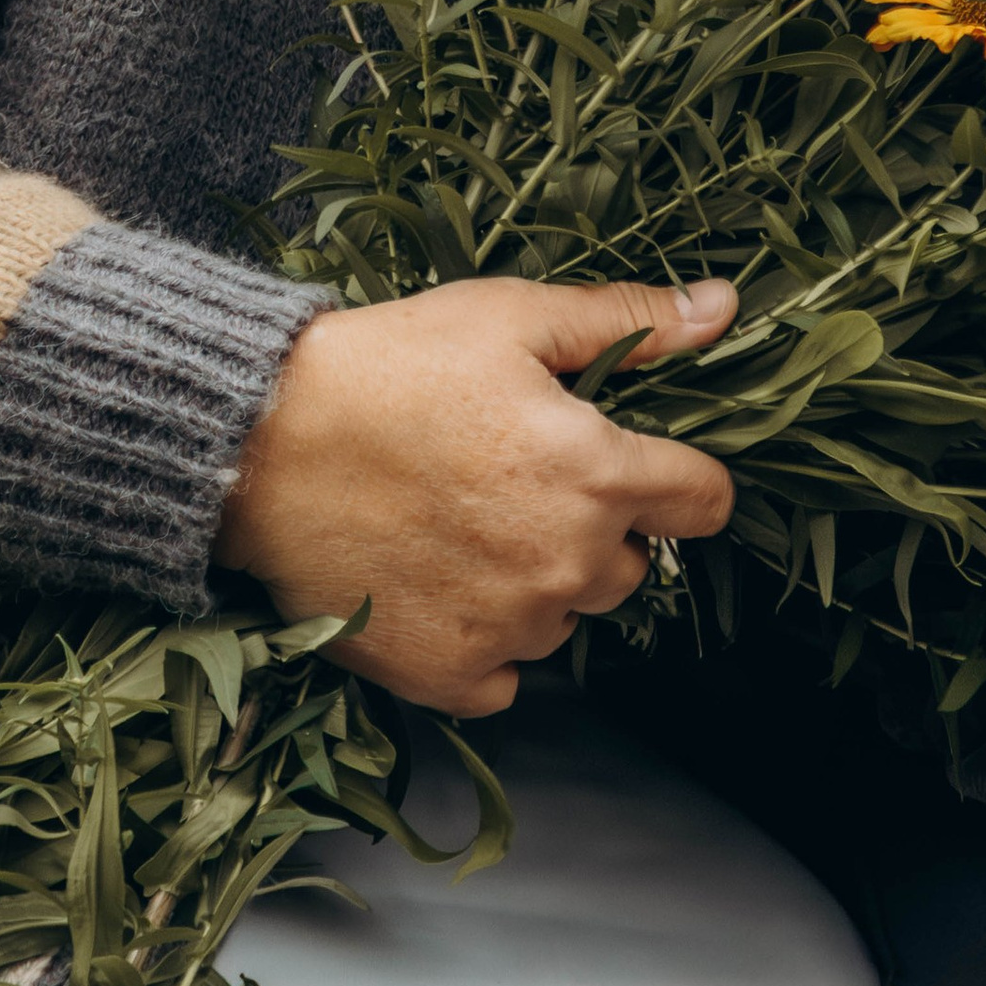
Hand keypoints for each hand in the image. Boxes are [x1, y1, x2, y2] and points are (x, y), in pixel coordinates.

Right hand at [214, 275, 737, 715]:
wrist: (260, 444)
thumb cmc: (389, 368)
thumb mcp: (512, 318)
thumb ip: (629, 322)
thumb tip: (724, 308)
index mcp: (598, 473)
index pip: (705, 502)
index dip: (678, 478)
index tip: (634, 463)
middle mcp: (568, 564)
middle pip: (632, 566)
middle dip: (596, 527)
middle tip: (515, 481)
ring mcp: (509, 628)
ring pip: (567, 619)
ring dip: (538, 584)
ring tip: (462, 524)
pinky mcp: (449, 676)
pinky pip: (507, 676)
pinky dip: (485, 639)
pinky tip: (438, 582)